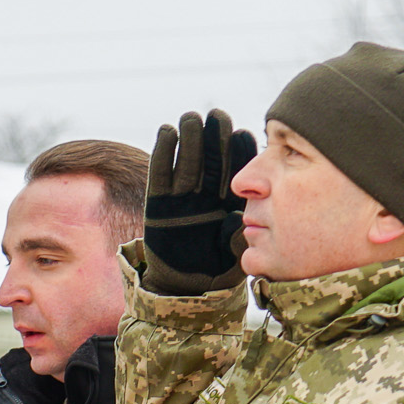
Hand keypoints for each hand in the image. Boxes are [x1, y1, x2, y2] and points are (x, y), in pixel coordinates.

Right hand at [141, 109, 257, 295]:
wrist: (185, 288)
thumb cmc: (215, 272)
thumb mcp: (231, 258)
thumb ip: (235, 239)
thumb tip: (238, 221)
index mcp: (231, 200)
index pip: (237, 170)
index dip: (240, 151)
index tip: (243, 133)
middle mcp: (208, 194)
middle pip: (212, 158)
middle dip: (215, 135)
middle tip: (217, 115)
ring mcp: (183, 197)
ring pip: (188, 160)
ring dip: (190, 137)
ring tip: (191, 118)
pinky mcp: (159, 202)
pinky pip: (161, 174)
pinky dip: (163, 152)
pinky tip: (167, 131)